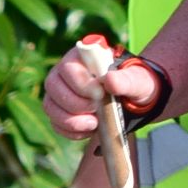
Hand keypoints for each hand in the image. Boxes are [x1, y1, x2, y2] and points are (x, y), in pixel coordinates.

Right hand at [40, 36, 164, 139]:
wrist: (133, 100)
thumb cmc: (133, 84)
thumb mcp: (137, 81)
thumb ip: (126, 80)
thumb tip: (109, 80)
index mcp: (82, 56)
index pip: (68, 67)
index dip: (81, 83)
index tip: (100, 94)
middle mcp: (64, 72)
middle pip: (53, 85)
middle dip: (75, 103)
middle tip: (97, 110)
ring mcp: (59, 92)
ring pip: (50, 106)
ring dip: (71, 120)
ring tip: (94, 123)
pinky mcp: (59, 111)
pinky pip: (55, 123)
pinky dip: (71, 131)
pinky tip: (88, 130)